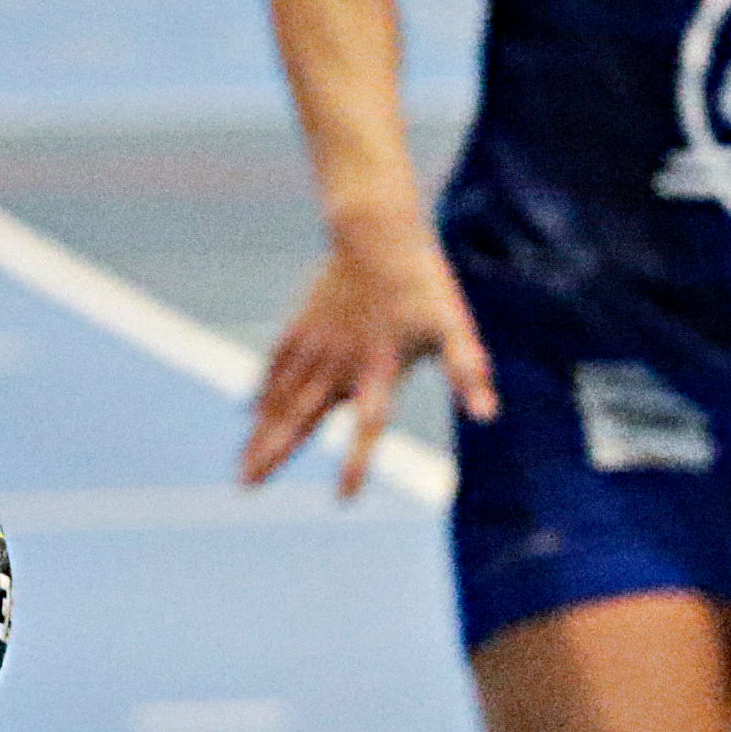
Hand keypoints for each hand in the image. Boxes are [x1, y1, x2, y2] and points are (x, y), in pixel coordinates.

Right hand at [239, 218, 498, 497]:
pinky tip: (246, 412)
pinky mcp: (300, 326)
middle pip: (301, 417)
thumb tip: (488, 415)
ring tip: (241, 467)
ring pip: (280, 398)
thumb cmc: (422, 283)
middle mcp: (339, 364)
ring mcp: (314, 346)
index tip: (342, 499)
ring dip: (260, 433)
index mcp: (378, 369)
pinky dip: (260, 391)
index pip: (367, 426)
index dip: (355, 461)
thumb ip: (469, 371)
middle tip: (245, 486)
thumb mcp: (455, 327)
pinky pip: (274, 365)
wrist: (376, 232)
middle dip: (274, 453)